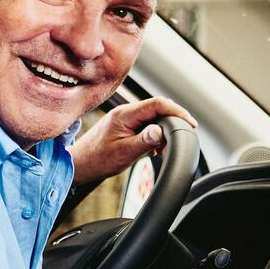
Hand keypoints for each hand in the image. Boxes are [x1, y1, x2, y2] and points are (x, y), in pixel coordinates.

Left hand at [68, 97, 196, 184]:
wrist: (79, 164)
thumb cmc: (97, 159)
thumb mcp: (123, 153)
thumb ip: (144, 141)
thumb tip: (161, 131)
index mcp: (124, 115)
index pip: (157, 104)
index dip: (177, 111)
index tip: (190, 123)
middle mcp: (125, 113)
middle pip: (157, 108)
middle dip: (172, 121)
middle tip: (180, 137)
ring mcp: (124, 118)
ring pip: (153, 117)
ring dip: (163, 130)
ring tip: (163, 148)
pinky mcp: (124, 126)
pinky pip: (145, 124)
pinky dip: (154, 134)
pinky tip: (155, 148)